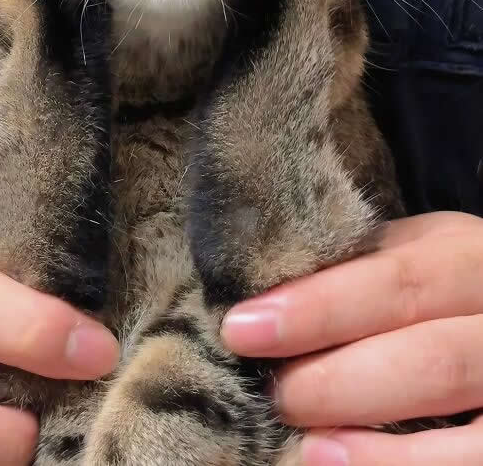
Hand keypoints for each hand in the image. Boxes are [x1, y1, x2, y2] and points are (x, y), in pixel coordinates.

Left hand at [221, 211, 482, 464]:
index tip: (242, 329)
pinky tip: (334, 458)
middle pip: (429, 353)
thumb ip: (358, 270)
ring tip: (300, 432)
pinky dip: (402, 463)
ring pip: (455, 406)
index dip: (317, 308)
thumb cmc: (439, 290)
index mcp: (467, 256)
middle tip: (276, 392)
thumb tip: (263, 299)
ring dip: (367, 424)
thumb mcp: (414, 259)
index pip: (396, 280)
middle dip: (337, 377)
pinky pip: (473, 458)